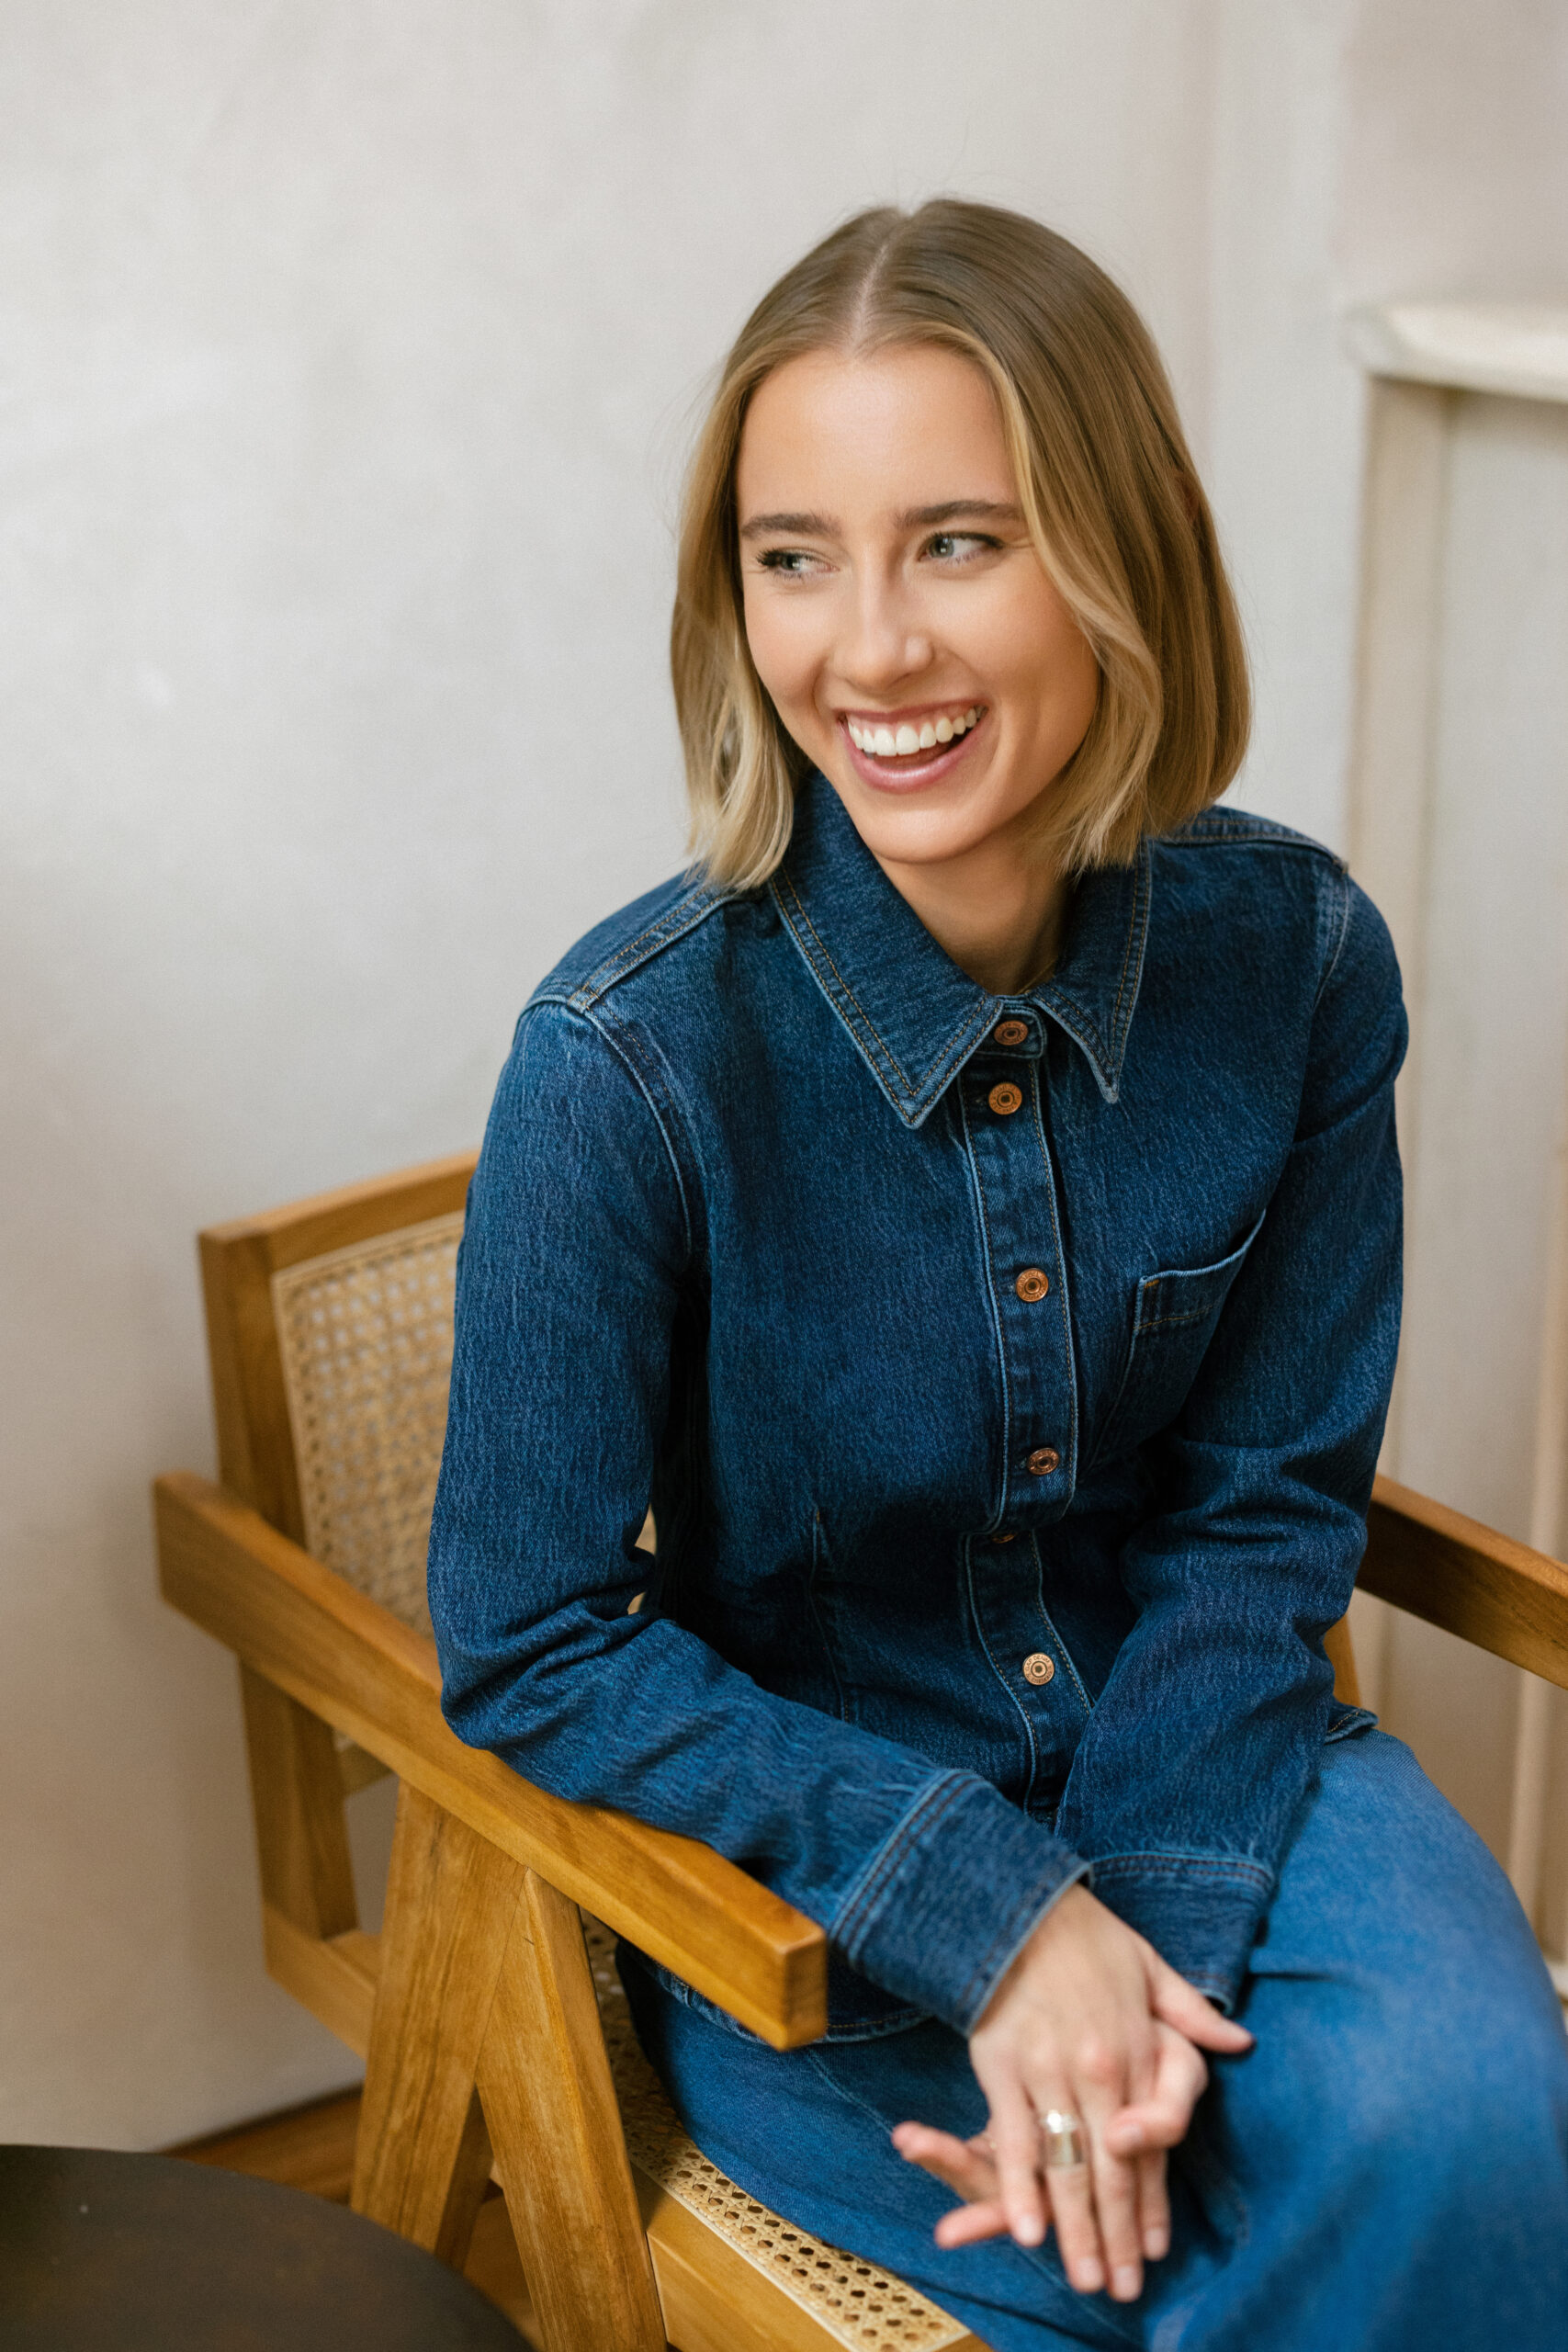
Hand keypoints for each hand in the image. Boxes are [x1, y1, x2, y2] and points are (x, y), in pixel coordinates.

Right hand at [892, 1884, 1251, 2302]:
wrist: (1018, 1902)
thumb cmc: (1086, 1935)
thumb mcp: (1150, 1967)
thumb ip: (1191, 2015)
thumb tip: (1239, 2043)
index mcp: (1140, 2049)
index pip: (1152, 2144)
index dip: (1150, 2203)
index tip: (1154, 2250)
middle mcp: (1102, 2068)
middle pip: (1112, 2170)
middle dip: (1116, 2236)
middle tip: (1121, 2288)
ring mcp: (1052, 2070)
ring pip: (1068, 2166)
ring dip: (1075, 2229)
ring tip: (1084, 2278)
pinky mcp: (1003, 2066)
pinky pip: (1015, 2138)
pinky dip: (1021, 2187)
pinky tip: (1028, 2229)